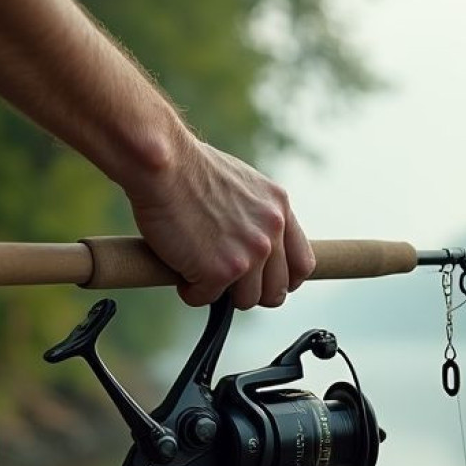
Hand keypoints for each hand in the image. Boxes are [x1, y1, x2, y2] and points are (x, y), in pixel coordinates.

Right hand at [128, 139, 315, 309]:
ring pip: (245, 301)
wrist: (162, 164)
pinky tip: (177, 263)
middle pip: (276, 291)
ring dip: (219, 291)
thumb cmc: (188, 168)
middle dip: (249, 291)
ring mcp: (249, 254)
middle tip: (222, 278)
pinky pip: (205, 299)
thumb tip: (251, 243)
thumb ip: (256, 215)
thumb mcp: (242, 185)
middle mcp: (271, 232)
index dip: (281, 280)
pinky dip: (189, 289)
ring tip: (196, 265)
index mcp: (279, 208)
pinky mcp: (220, 271)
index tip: (262, 281)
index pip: (303, 265)